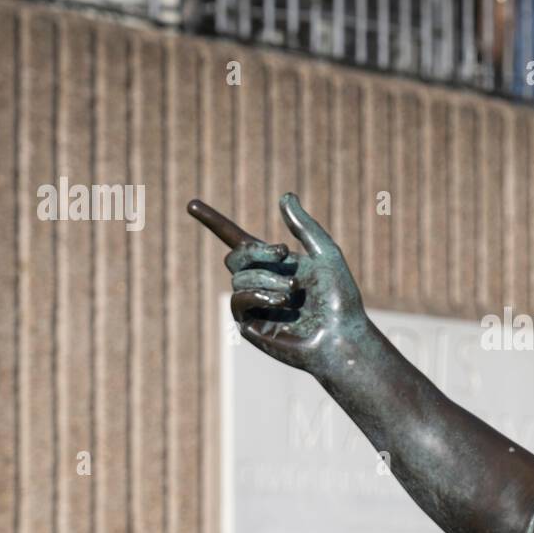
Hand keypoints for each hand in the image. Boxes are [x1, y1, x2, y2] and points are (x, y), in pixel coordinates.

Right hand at [191, 193, 368, 378]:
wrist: (342, 336)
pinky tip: (282, 300)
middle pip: (235, 256)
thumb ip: (305, 227)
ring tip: (294, 290)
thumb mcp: (326, 254)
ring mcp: (253, 305)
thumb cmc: (340, 298)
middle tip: (283, 253)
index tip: (192, 204)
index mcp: (275, 264)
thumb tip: (285, 196)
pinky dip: (259, 295)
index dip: (215, 222)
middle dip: (256, 251)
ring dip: (266, 278)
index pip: (237, 240)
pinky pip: (238, 300)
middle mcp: (260, 282)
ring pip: (239, 278)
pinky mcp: (249, 326)